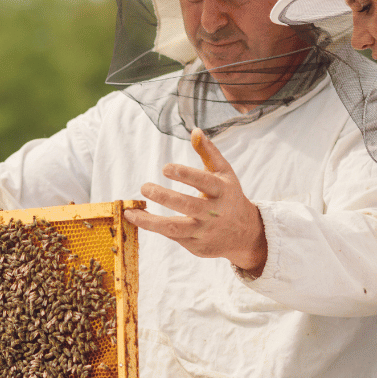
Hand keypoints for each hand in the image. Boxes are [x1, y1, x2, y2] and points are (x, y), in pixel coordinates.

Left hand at [123, 130, 267, 274]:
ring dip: (151, 222)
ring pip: (176, 228)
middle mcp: (215, 212)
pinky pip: (173, 237)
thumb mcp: (224, 173)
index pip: (205, 182)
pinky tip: (139, 219)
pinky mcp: (197, 246)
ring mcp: (205, 231)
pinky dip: (155, 228)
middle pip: (188, 205)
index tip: (165, 168)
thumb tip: (194, 131)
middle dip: (164, 197)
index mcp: (223, 191)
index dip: (186, 175)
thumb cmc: (229, 196)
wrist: (245, 233)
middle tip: (144, 187)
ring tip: (131, 213)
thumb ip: (209, 153)